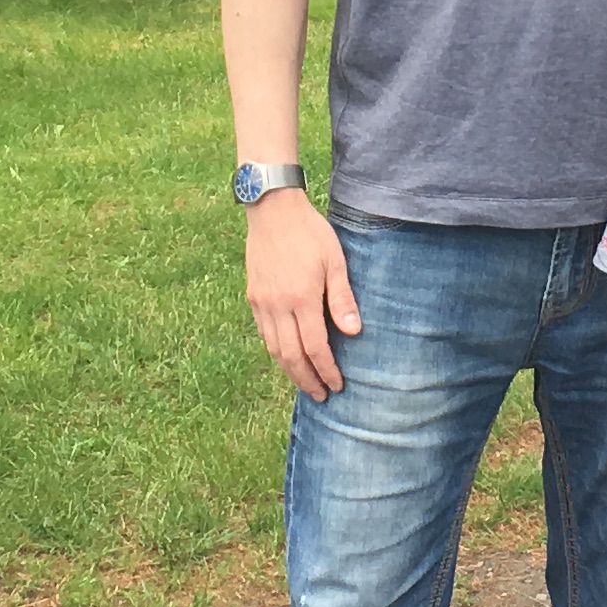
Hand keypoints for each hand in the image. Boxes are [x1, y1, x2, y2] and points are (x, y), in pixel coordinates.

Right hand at [246, 190, 361, 398]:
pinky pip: (264, 334)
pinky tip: (286, 357)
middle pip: (291, 356)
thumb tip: (353, 332)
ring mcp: (262, 303)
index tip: (337, 385)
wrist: (272, 210)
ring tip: (305, 383)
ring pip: (274, 349)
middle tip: (321, 395)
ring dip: (290, 371)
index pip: (314, 347)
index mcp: (301, 298)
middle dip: (307, 380)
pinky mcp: (253, 296)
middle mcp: (278, 306)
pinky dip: (276, 351)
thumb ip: (342, 298)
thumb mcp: (334, 261)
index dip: (327, 370)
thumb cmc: (309, 232)